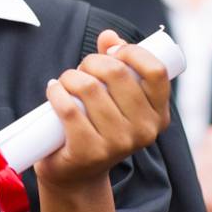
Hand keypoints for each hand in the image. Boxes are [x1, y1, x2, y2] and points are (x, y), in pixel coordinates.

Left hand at [35, 30, 170, 191]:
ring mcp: (118, 144)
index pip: (155, 71)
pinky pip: (69, 108)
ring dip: (69, 77)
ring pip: (89, 87)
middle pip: (116, 73)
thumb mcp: (114, 99)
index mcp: (158, 115)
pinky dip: (56, 92)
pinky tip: (53, 90)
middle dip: (91, 62)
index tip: (112, 51)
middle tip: (80, 72)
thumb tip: (109, 35)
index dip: (131, 52)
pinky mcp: (89, 151)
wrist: (76, 175)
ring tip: (64, 84)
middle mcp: (144, 131)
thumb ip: (117, 64)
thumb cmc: (97, 127)